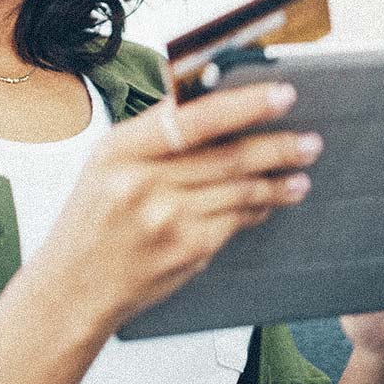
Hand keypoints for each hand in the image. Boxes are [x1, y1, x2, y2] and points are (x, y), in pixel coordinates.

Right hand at [34, 82, 322, 333]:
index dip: (244, 105)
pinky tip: (272, 201)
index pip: (194, 119)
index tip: (282, 95)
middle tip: (310, 141)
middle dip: (278, 147)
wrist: (73, 288)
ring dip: (278, 180)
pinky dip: (258, 208)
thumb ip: (156, 130)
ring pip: (241, 190)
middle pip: (228, 157)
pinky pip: (237, 221)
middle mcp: (144, 183)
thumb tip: (212, 95)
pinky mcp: (187, 251)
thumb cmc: (93, 218)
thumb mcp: (107, 161)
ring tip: (301, 171)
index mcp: (122, 149)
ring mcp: (168, 220)